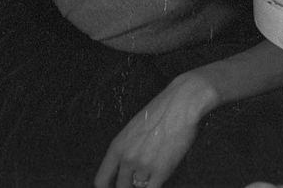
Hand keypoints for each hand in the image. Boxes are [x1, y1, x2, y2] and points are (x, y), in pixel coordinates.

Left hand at [94, 71, 215, 187]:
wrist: (181, 104)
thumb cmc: (162, 110)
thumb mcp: (135, 128)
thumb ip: (128, 148)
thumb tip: (131, 166)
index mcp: (117, 146)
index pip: (102, 180)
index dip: (108, 187)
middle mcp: (127, 158)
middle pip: (122, 186)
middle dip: (131, 183)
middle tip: (142, 175)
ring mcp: (143, 166)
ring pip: (141, 186)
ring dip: (148, 179)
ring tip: (158, 163)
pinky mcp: (161, 170)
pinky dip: (156, 184)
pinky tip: (161, 176)